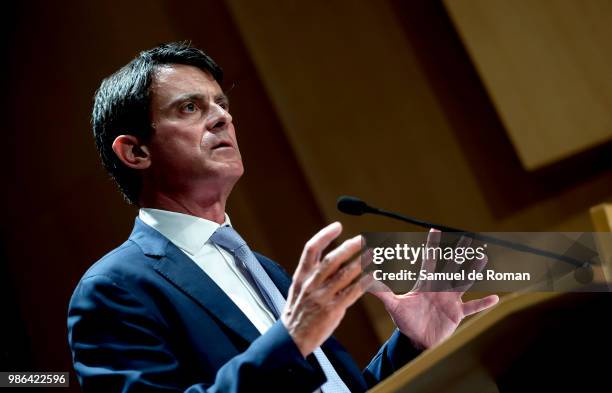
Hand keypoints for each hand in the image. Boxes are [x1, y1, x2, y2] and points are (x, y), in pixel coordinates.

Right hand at [282, 222, 372, 356]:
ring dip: (362, 261)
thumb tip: (332, 258)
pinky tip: (374, 274)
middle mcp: (311, 284)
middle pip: (332, 259)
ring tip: (374, 253)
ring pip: (345, 274)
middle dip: (349, 246)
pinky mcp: (332, 310)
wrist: (292, 338)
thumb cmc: (298, 312)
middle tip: (363, 238)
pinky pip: (352, 292)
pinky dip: (365, 282)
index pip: (311, 249)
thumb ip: (312, 273)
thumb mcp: (298, 288)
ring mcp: (322, 297)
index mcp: (301, 276)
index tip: (337, 226)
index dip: (324, 235)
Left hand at [370, 229, 498, 349]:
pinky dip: (483, 303)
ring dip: (473, 271)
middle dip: (459, 252)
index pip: (429, 260)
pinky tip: (495, 297)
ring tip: (483, 258)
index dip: (431, 245)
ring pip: (464, 282)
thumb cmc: (405, 321)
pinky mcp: (457, 314)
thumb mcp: (393, 305)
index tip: (434, 228)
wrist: (416, 340)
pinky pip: (473, 307)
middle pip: (451, 266)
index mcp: (425, 283)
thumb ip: (381, 291)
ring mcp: (450, 300)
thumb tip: (366, 279)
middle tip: (469, 237)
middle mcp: (440, 288)